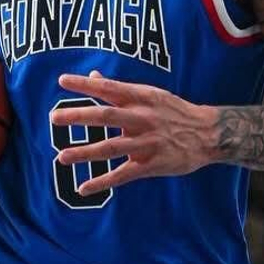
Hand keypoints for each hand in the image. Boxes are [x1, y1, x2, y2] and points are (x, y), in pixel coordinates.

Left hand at [52, 70, 215, 195]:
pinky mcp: (152, 164)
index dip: (85, 84)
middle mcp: (142, 118)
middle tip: (54, 117)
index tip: (62, 81)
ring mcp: (147, 142)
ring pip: (111, 148)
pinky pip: (123, 175)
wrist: (209, 133)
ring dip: (85, 153)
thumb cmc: (174, 111)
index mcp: (141, 97)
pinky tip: (83, 187)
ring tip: (62, 157)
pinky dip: (102, 182)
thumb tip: (93, 76)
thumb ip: (119, 88)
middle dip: (79, 117)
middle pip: (107, 116)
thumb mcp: (150, 94)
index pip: (109, 88)